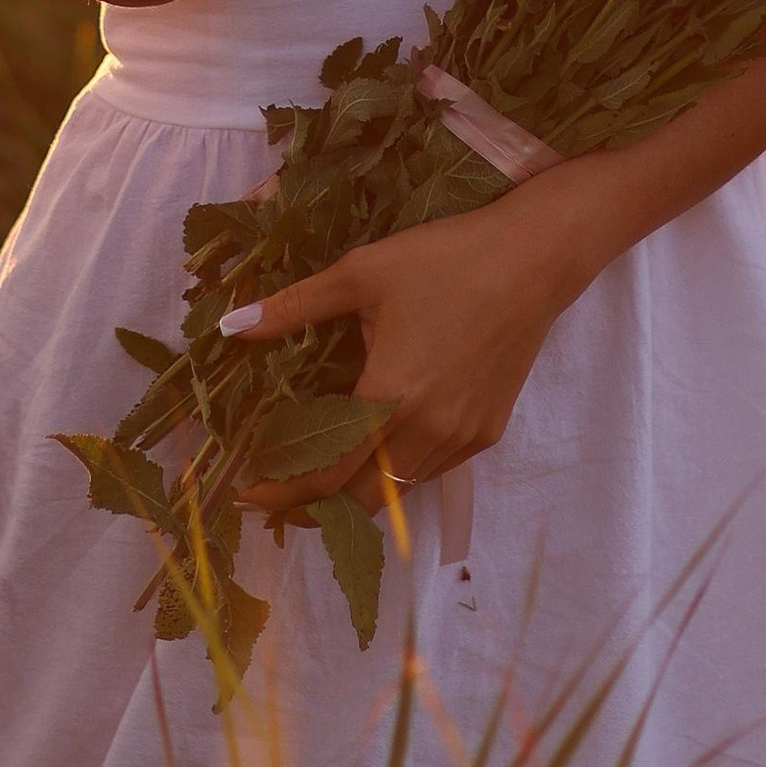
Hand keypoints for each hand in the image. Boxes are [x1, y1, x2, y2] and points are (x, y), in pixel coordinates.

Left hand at [228, 184, 582, 519]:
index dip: (283, 492)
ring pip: (401, 490)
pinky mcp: (488, 431)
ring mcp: (462, 437)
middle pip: (363, 499)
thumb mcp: (362, 273)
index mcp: (389, 398)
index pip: (327, 472)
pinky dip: (400, 472)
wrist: (534, 259)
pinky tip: (381, 447)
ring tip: (324, 472)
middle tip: (279, 493)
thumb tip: (231, 326)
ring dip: (359, 491)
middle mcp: (427, 432)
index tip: (247, 493)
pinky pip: (433, 470)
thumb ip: (295, 307)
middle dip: (316, 507)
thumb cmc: (444, 260)